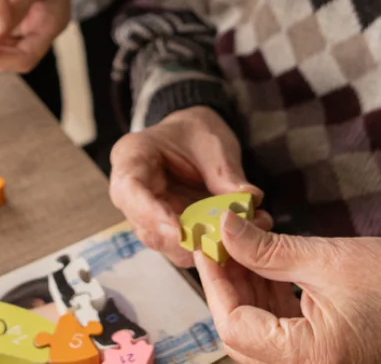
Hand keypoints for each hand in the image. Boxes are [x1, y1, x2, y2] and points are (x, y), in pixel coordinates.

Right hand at [108, 107, 272, 266]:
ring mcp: (148, 214)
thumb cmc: (195, 132)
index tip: (179, 230)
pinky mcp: (166, 229)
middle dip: (182, 238)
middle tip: (216, 242)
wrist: (194, 137)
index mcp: (132, 158)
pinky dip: (206, 247)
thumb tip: (250, 199)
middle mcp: (132, 192)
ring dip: (197, 246)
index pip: (129, 190)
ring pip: (164, 242)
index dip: (150, 213)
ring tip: (232, 240)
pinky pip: (182, 246)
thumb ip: (225, 173)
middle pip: (145, 225)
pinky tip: (230, 243)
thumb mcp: (212, 144)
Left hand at [196, 214, 380, 363]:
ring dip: (248, 294)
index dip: (216, 282)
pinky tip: (267, 268)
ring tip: (244, 247)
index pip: (235, 328)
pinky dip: (270, 305)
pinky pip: (284, 338)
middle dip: (229, 287)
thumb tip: (224, 228)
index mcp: (311, 359)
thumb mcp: (328, 258)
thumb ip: (268, 250)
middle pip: (244, 338)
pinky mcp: (327, 361)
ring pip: (260, 338)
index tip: (207, 243)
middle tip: (222, 242)